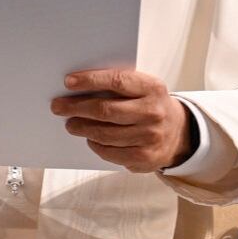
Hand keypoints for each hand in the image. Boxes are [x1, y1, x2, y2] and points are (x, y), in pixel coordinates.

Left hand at [51, 69, 192, 172]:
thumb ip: (119, 85)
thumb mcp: (143, 88)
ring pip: (104, 133)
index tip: (68, 82)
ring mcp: (150, 137)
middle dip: (77, 107)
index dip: (90, 80)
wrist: (178, 133)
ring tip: (70, 123)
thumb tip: (78, 86)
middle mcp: (153, 112)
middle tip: (58, 106)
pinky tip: (89, 138)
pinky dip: (95, 145)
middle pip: (106, 110)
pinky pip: (110, 152)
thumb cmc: (150, 105)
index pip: (117, 81)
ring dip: (82, 128)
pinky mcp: (144, 158)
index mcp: (152, 88)